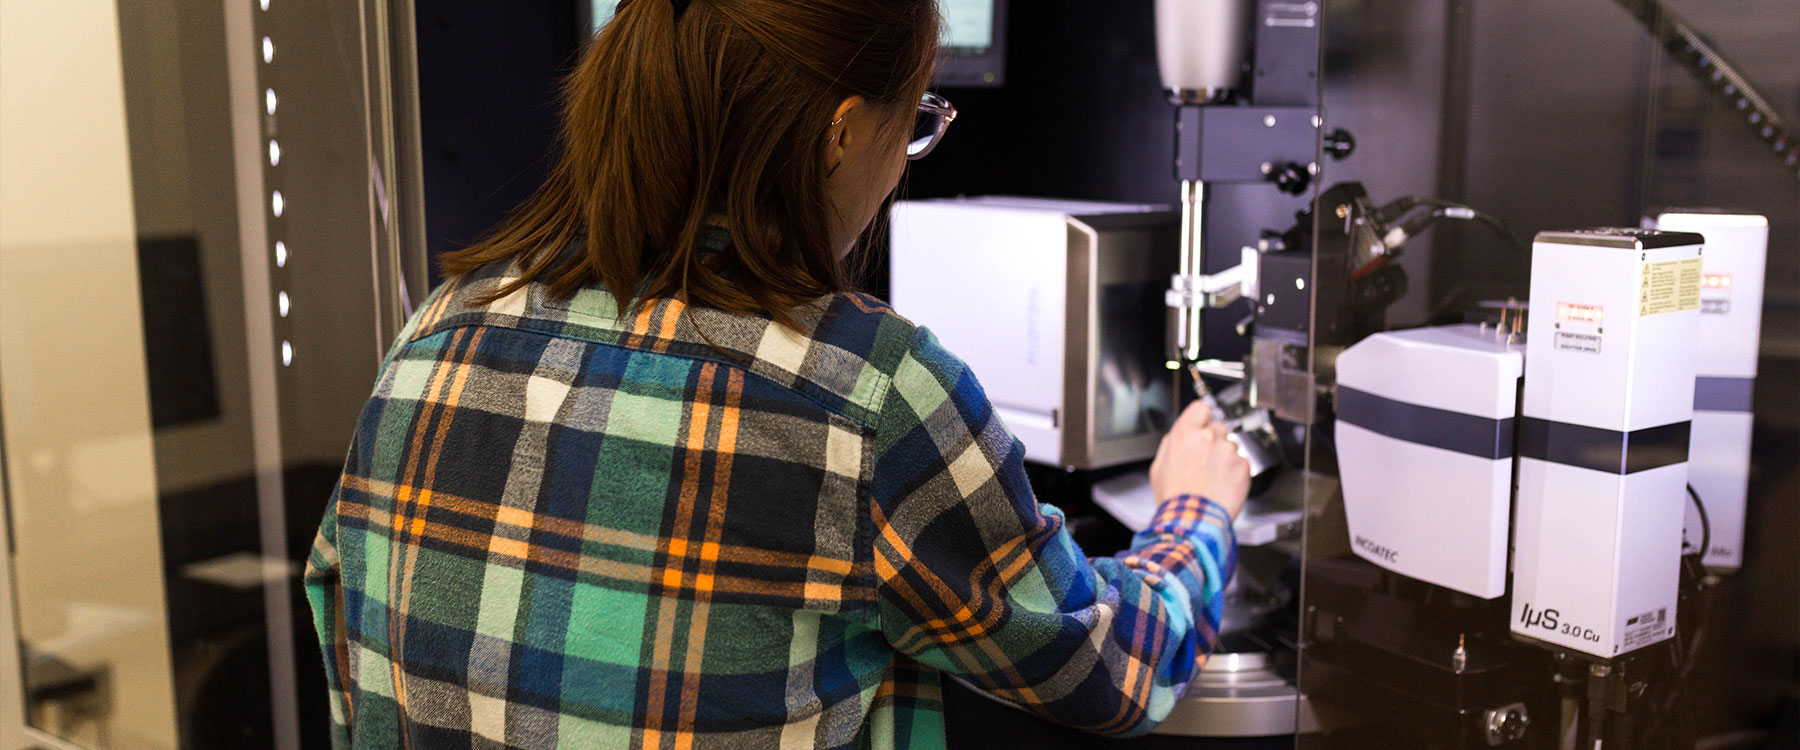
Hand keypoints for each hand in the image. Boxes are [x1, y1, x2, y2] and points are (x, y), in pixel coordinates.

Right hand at [1148, 400, 1250, 519]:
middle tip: (1205, 462)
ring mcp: (1228, 451)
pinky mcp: (1243, 466)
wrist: (1193, 521)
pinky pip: (1241, 463)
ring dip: (1224, 458)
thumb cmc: (1175, 498)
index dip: (1201, 418)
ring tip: (1213, 479)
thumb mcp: (1159, 467)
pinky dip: (1235, 473)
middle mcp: (1209, 437)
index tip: (1202, 426)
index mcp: (1185, 433)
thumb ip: (1171, 444)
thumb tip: (1179, 436)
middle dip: (1213, 441)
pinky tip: (1222, 485)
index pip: (1201, 407)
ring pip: (1230, 446)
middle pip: (1218, 427)